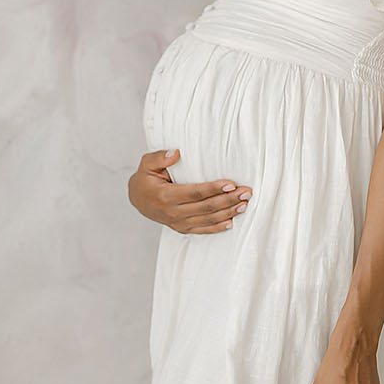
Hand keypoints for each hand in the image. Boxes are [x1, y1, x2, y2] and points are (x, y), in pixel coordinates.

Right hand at [127, 148, 252, 233]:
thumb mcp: (146, 164)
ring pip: (208, 219)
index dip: (214, 189)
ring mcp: (177, 222)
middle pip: (206, 207)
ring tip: (244, 204)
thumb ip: (159, 157)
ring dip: (228, 212)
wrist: (137, 200)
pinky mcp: (182, 228)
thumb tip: (176, 153)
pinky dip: (218, 227)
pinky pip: (203, 230)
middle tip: (246, 192)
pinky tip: (231, 221)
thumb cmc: (145, 179)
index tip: (231, 184)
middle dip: (228, 200)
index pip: (194, 193)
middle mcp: (172, 212)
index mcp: (165, 196)